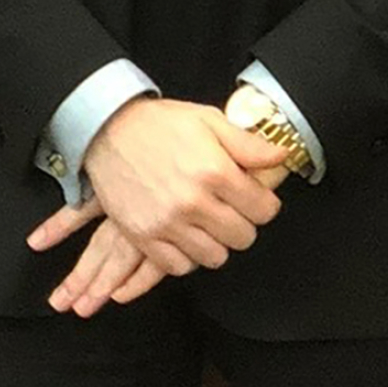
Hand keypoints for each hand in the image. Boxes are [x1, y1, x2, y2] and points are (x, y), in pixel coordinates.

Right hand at [77, 97, 288, 275]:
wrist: (107, 129)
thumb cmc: (159, 123)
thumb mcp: (208, 119)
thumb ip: (248, 143)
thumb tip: (280, 158)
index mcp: (214, 170)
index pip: (263, 210)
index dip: (264, 203)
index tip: (255, 197)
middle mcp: (193, 202)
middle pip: (243, 238)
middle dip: (242, 223)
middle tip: (230, 208)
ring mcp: (167, 223)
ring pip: (214, 257)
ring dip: (216, 242)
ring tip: (207, 221)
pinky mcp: (144, 237)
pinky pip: (180, 267)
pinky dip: (186, 255)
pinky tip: (185, 234)